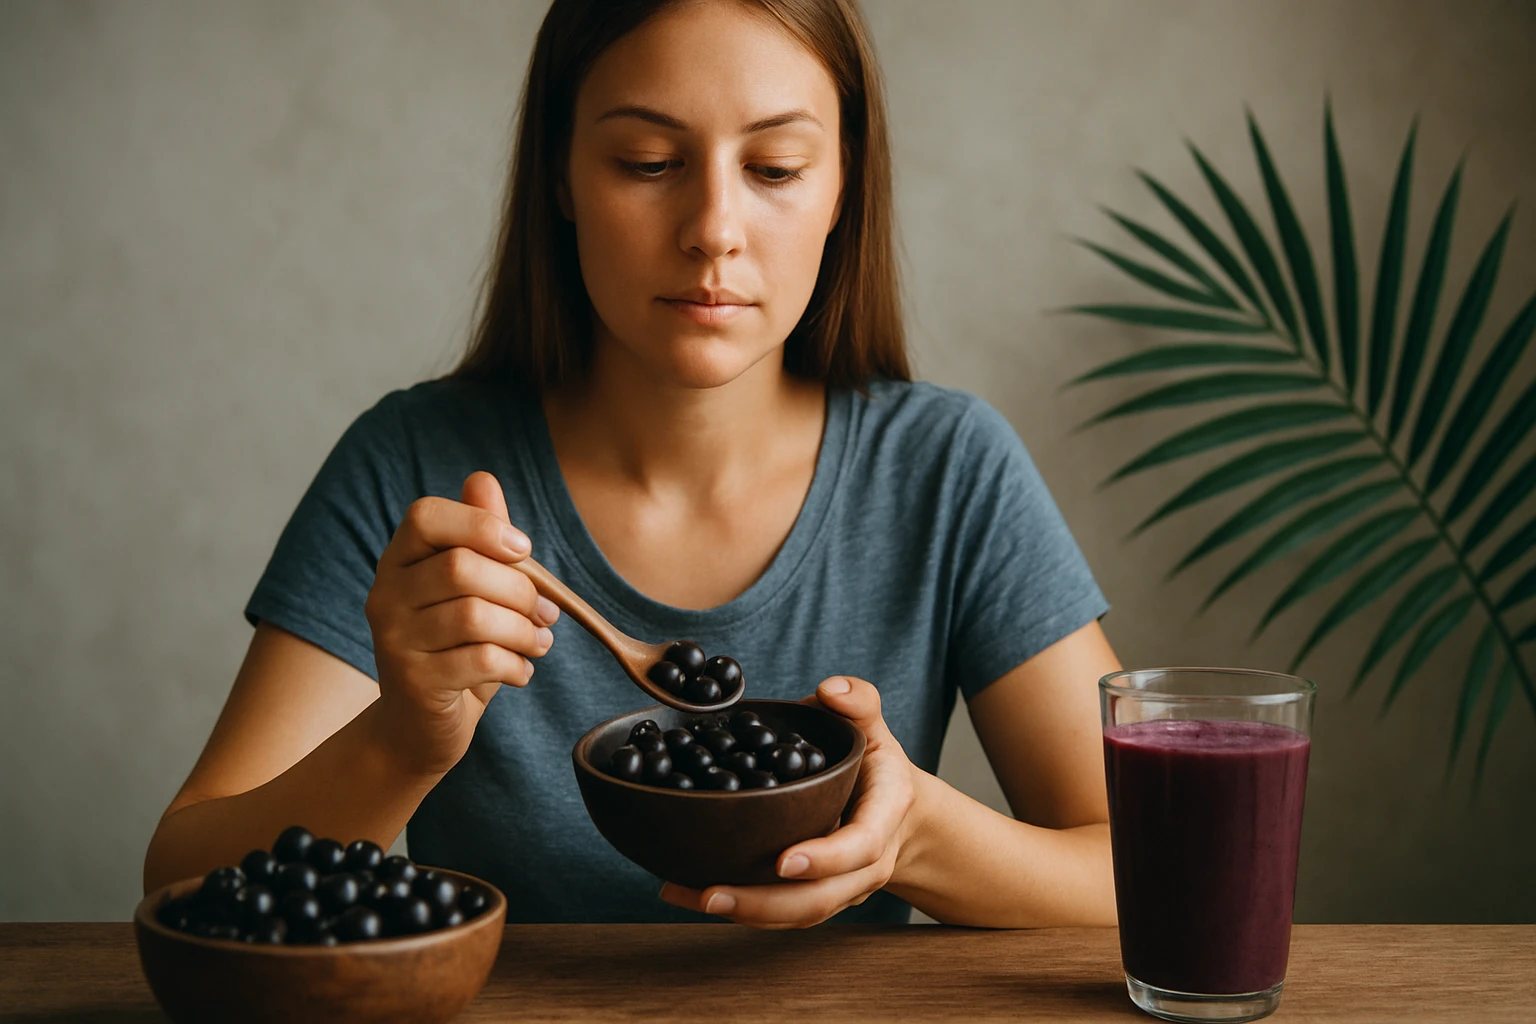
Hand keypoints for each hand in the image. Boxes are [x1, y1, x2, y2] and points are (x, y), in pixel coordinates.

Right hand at [365, 471, 558, 775]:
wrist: (418, 727)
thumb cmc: (454, 648)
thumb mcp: (471, 588)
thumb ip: (478, 535)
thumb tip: (483, 479)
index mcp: (398, 561)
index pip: (425, 516)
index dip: (480, 524)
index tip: (522, 549)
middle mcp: (385, 595)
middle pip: (461, 567)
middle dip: (520, 588)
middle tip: (544, 612)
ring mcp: (394, 640)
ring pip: (475, 616)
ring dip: (524, 630)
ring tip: (538, 642)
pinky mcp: (413, 683)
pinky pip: (481, 660)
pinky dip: (516, 665)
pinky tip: (520, 671)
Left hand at [658, 676, 918, 927]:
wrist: (895, 809)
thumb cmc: (873, 763)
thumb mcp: (872, 726)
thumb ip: (858, 701)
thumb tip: (831, 689)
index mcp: (884, 816)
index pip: (860, 846)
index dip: (824, 858)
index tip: (782, 860)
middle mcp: (867, 864)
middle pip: (820, 899)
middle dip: (765, 903)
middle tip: (711, 892)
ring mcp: (842, 888)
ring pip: (796, 914)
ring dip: (742, 912)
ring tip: (686, 894)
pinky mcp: (814, 898)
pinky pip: (781, 914)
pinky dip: (739, 909)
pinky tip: (692, 894)